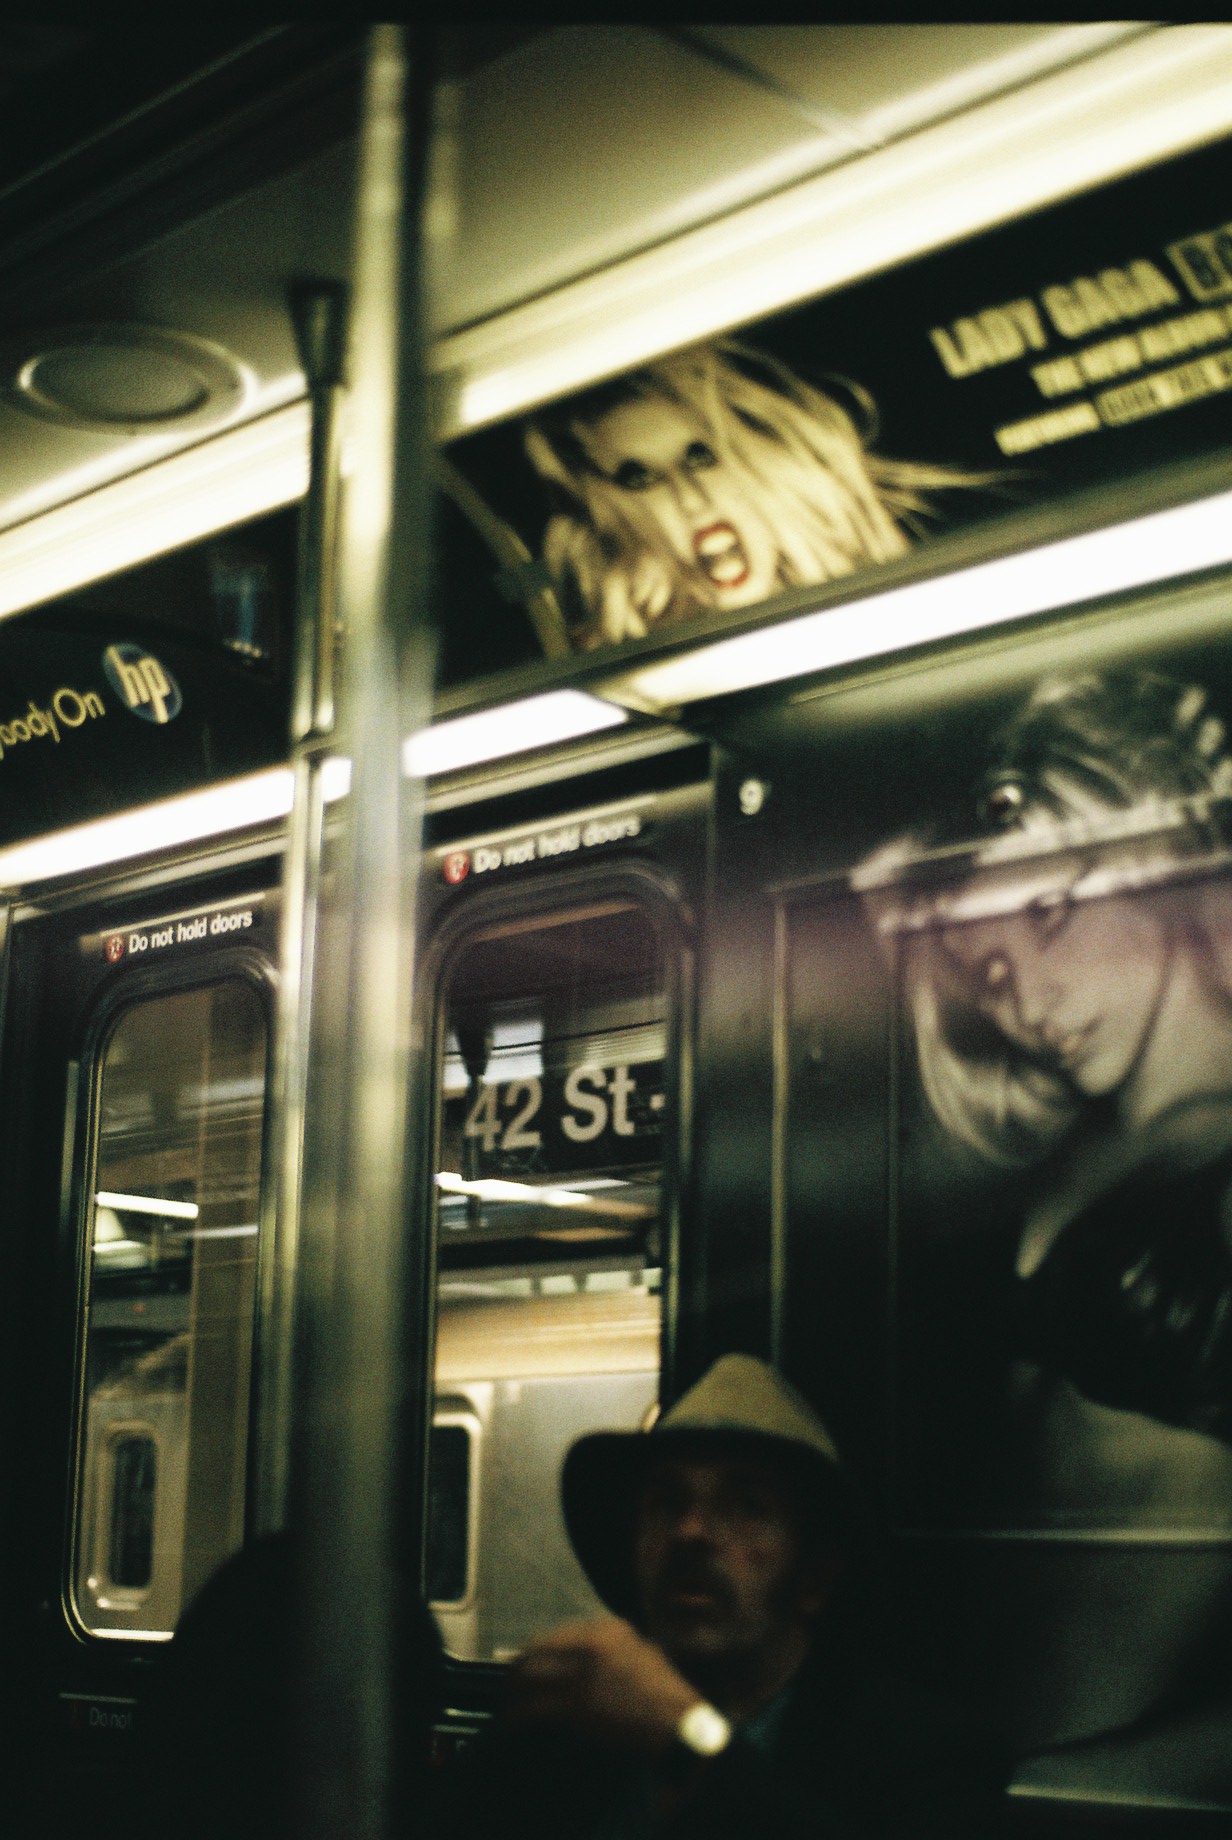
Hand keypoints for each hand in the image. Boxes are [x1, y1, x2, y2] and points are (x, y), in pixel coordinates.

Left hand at [504, 1617, 702, 1756]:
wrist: (682, 1729)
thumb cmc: (670, 1700)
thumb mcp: (647, 1658)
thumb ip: (619, 1650)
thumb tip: (591, 1660)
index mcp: (609, 1630)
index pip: (555, 1636)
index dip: (534, 1655)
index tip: (523, 1670)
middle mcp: (592, 1644)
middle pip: (537, 1652)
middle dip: (516, 1674)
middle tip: (507, 1691)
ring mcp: (584, 1673)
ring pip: (529, 1678)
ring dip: (512, 1695)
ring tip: (505, 1710)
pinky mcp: (578, 1704)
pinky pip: (534, 1708)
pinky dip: (517, 1718)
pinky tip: (511, 1727)